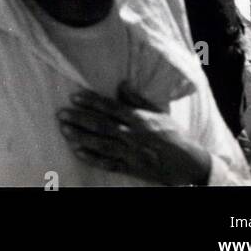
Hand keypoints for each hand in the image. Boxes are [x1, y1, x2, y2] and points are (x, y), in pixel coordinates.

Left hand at [56, 84, 211, 185]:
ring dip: (81, 137)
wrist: (189, 163)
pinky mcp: (131, 168)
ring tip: (64, 130)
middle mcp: (132, 135)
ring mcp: (131, 153)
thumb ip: (137, 99)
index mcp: (139, 119)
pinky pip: (108, 163)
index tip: (74, 97)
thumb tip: (121, 83)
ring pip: (101, 144)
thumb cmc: (173, 134)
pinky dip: (93, 158)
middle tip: (61, 114)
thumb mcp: (158, 112)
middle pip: (101, 125)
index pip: (110, 108)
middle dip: (79, 119)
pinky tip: (78, 152)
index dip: (91, 102)